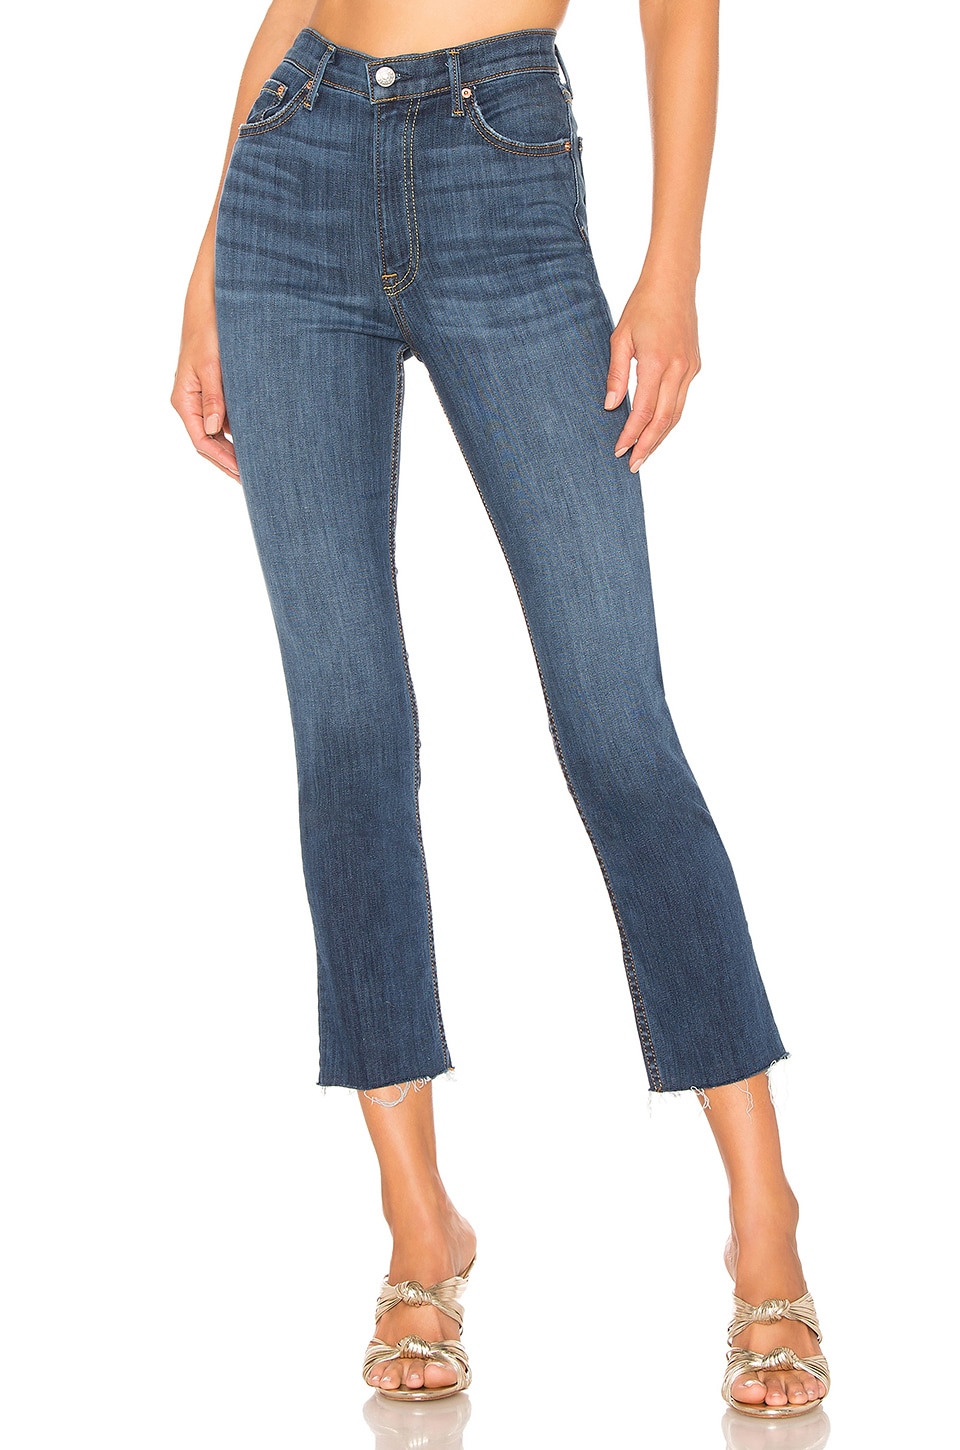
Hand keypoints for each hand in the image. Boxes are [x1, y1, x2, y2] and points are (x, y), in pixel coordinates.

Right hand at [171, 300, 239, 479]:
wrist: (208, 307)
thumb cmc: (208, 332)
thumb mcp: (211, 365)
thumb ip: (214, 397)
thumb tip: (216, 428)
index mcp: (184, 400)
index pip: (202, 440)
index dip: (221, 460)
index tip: (241, 474)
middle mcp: (191, 403)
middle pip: (209, 442)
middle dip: (228, 462)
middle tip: (254, 480)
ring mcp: (202, 399)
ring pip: (217, 433)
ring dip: (235, 449)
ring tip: (258, 466)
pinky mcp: (215, 392)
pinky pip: (226, 418)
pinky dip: (238, 432)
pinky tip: (256, 440)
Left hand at [604, 276, 700, 470]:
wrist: (673, 283)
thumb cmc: (643, 306)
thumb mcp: (620, 338)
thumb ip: (616, 374)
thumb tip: (611, 406)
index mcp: (657, 363)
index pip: (643, 411)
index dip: (631, 434)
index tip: (619, 450)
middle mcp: (678, 370)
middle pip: (663, 420)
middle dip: (647, 445)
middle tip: (633, 464)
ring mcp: (690, 369)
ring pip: (676, 414)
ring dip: (660, 436)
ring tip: (644, 453)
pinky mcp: (694, 366)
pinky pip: (681, 400)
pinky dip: (668, 418)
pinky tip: (656, 428)